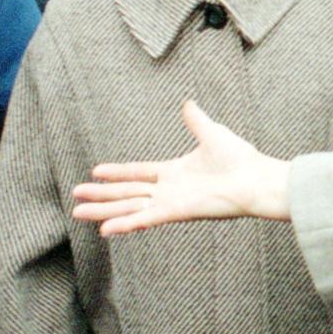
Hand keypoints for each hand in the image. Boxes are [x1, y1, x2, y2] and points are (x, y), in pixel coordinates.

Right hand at [71, 100, 292, 235]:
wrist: (257, 179)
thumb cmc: (241, 160)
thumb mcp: (211, 133)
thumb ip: (195, 121)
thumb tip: (188, 103)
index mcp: (175, 172)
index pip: (138, 173)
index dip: (116, 173)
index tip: (94, 172)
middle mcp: (169, 189)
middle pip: (127, 193)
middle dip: (101, 196)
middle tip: (76, 198)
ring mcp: (171, 202)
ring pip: (129, 207)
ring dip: (104, 211)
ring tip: (79, 213)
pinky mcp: (176, 212)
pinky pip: (145, 218)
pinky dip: (125, 223)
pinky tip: (105, 229)